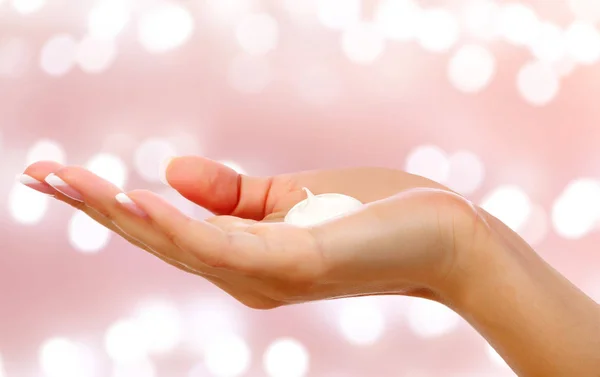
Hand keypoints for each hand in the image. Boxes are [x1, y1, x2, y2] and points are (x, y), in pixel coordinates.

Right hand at [22, 157, 481, 308]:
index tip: (62, 176)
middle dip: (97, 208)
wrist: (442, 236)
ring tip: (69, 181)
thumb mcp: (290, 198)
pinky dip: (182, 225)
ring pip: (183, 244)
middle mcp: (247, 275)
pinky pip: (229, 244)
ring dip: (123, 213)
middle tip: (38, 174)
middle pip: (160, 240)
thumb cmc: (369, 218)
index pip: (167, 229)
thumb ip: (231, 194)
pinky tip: (142, 198)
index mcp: (244, 257)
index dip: (112, 206)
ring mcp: (270, 274)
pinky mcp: (298, 260)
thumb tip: (164, 173)